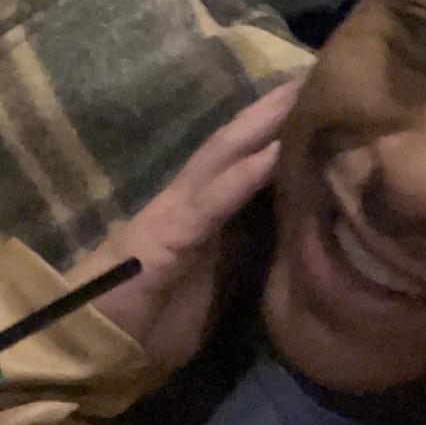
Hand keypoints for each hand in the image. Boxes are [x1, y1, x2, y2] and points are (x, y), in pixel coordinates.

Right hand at [64, 79, 302, 372]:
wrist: (104, 348)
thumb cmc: (160, 322)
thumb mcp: (223, 287)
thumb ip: (251, 258)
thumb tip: (296, 241)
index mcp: (207, 216)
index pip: (249, 164)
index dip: (283, 134)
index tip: (321, 107)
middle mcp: (192, 202)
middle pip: (240, 146)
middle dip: (276, 112)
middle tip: (316, 76)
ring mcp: (176, 213)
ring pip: (224, 158)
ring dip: (262, 127)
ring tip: (298, 96)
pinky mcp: (165, 236)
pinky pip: (211, 202)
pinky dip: (242, 177)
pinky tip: (272, 156)